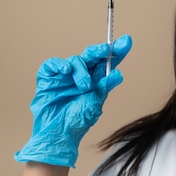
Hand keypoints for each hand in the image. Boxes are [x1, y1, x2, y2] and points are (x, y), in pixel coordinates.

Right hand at [15, 35, 132, 166]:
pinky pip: (53, 64)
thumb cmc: (77, 121)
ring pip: (76, 60)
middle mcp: (82, 75)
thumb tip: (117, 74)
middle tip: (107, 49)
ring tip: (84, 86)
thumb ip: (103, 88)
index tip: (126, 41)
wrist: (57, 134)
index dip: (117, 51)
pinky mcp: (48, 77)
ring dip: (81, 71)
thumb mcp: (94, 105)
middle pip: (93, 56)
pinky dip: (60, 64)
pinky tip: (66, 70)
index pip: (108, 62)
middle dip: (100, 50)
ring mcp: (65, 75)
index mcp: (96, 81)